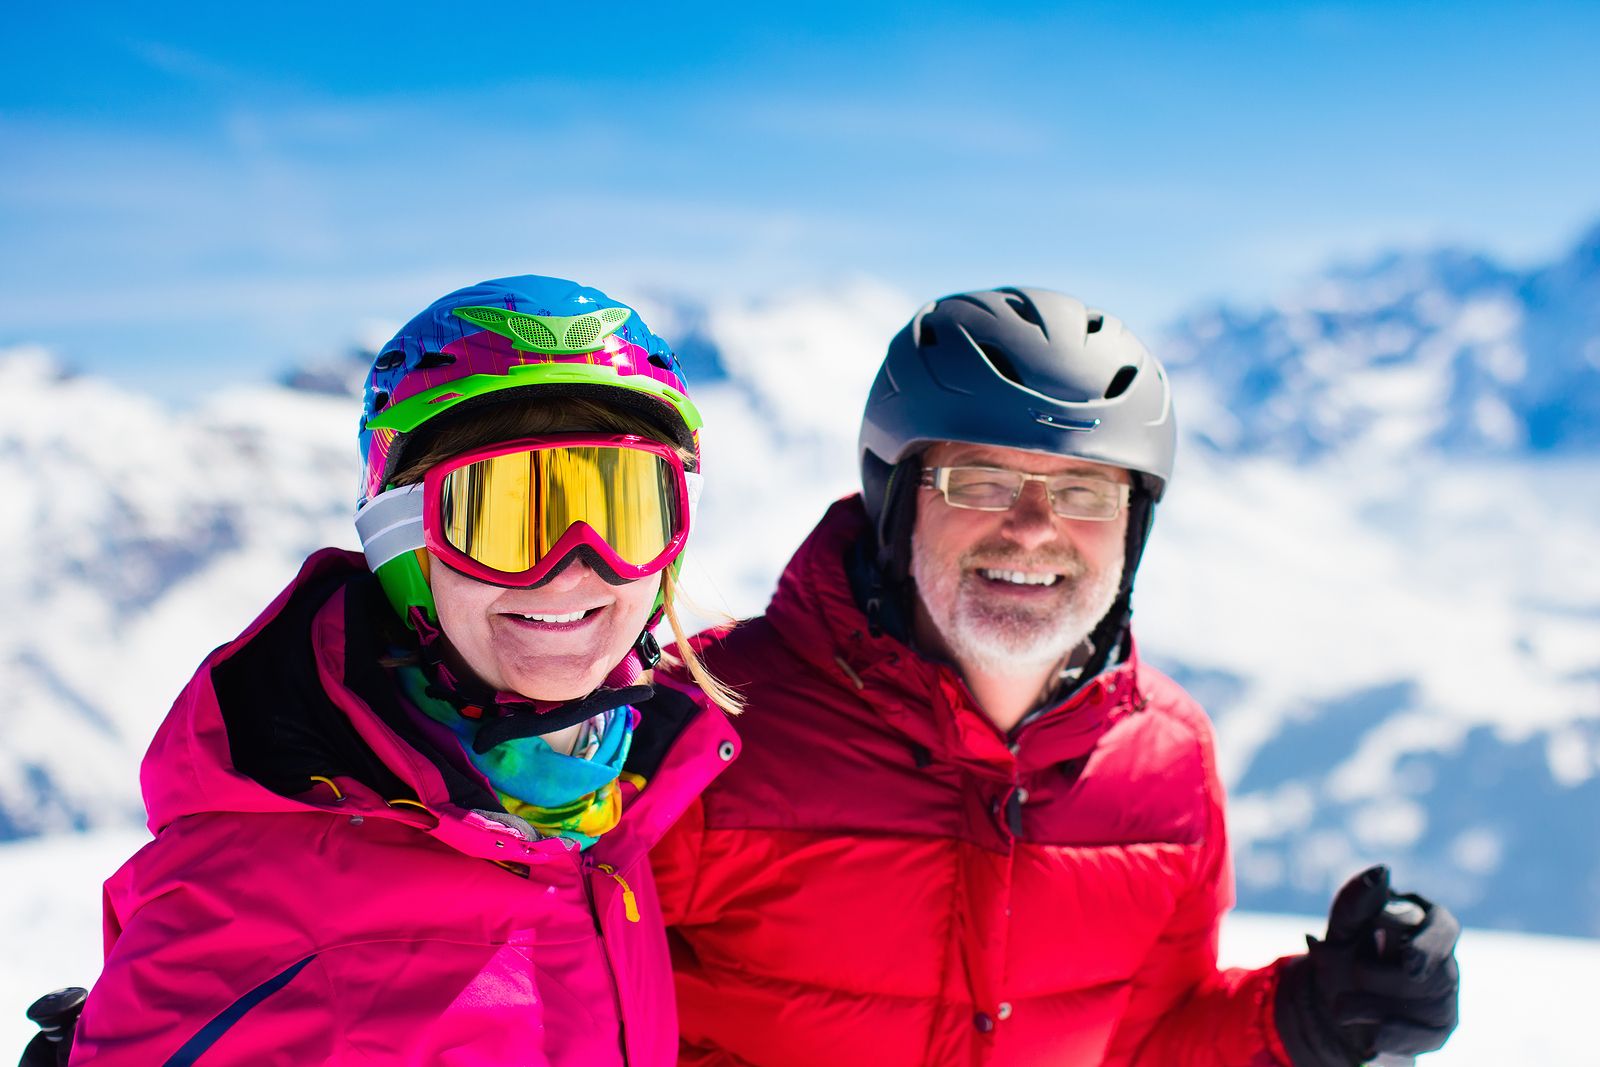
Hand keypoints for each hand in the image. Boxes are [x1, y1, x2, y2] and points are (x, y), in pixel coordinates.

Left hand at [1274, 865, 1459, 1065]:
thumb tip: (1380, 872)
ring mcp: (1444, 995)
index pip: (1443, 927)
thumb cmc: (1341, 955)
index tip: (1409, 964)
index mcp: (1424, 922)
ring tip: (1340, 1008)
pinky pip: (1428, 1036)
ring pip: (1429, 1004)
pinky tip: (1372, 1040)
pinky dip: (1398, 1037)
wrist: (1329, 1004)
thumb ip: (1357, 901)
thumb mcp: (1340, 929)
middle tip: (1346, 974)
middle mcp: (1443, 958)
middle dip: (1382, 979)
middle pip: (1435, 972)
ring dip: (1376, 1007)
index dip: (1428, 946)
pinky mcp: (1437, 1028)